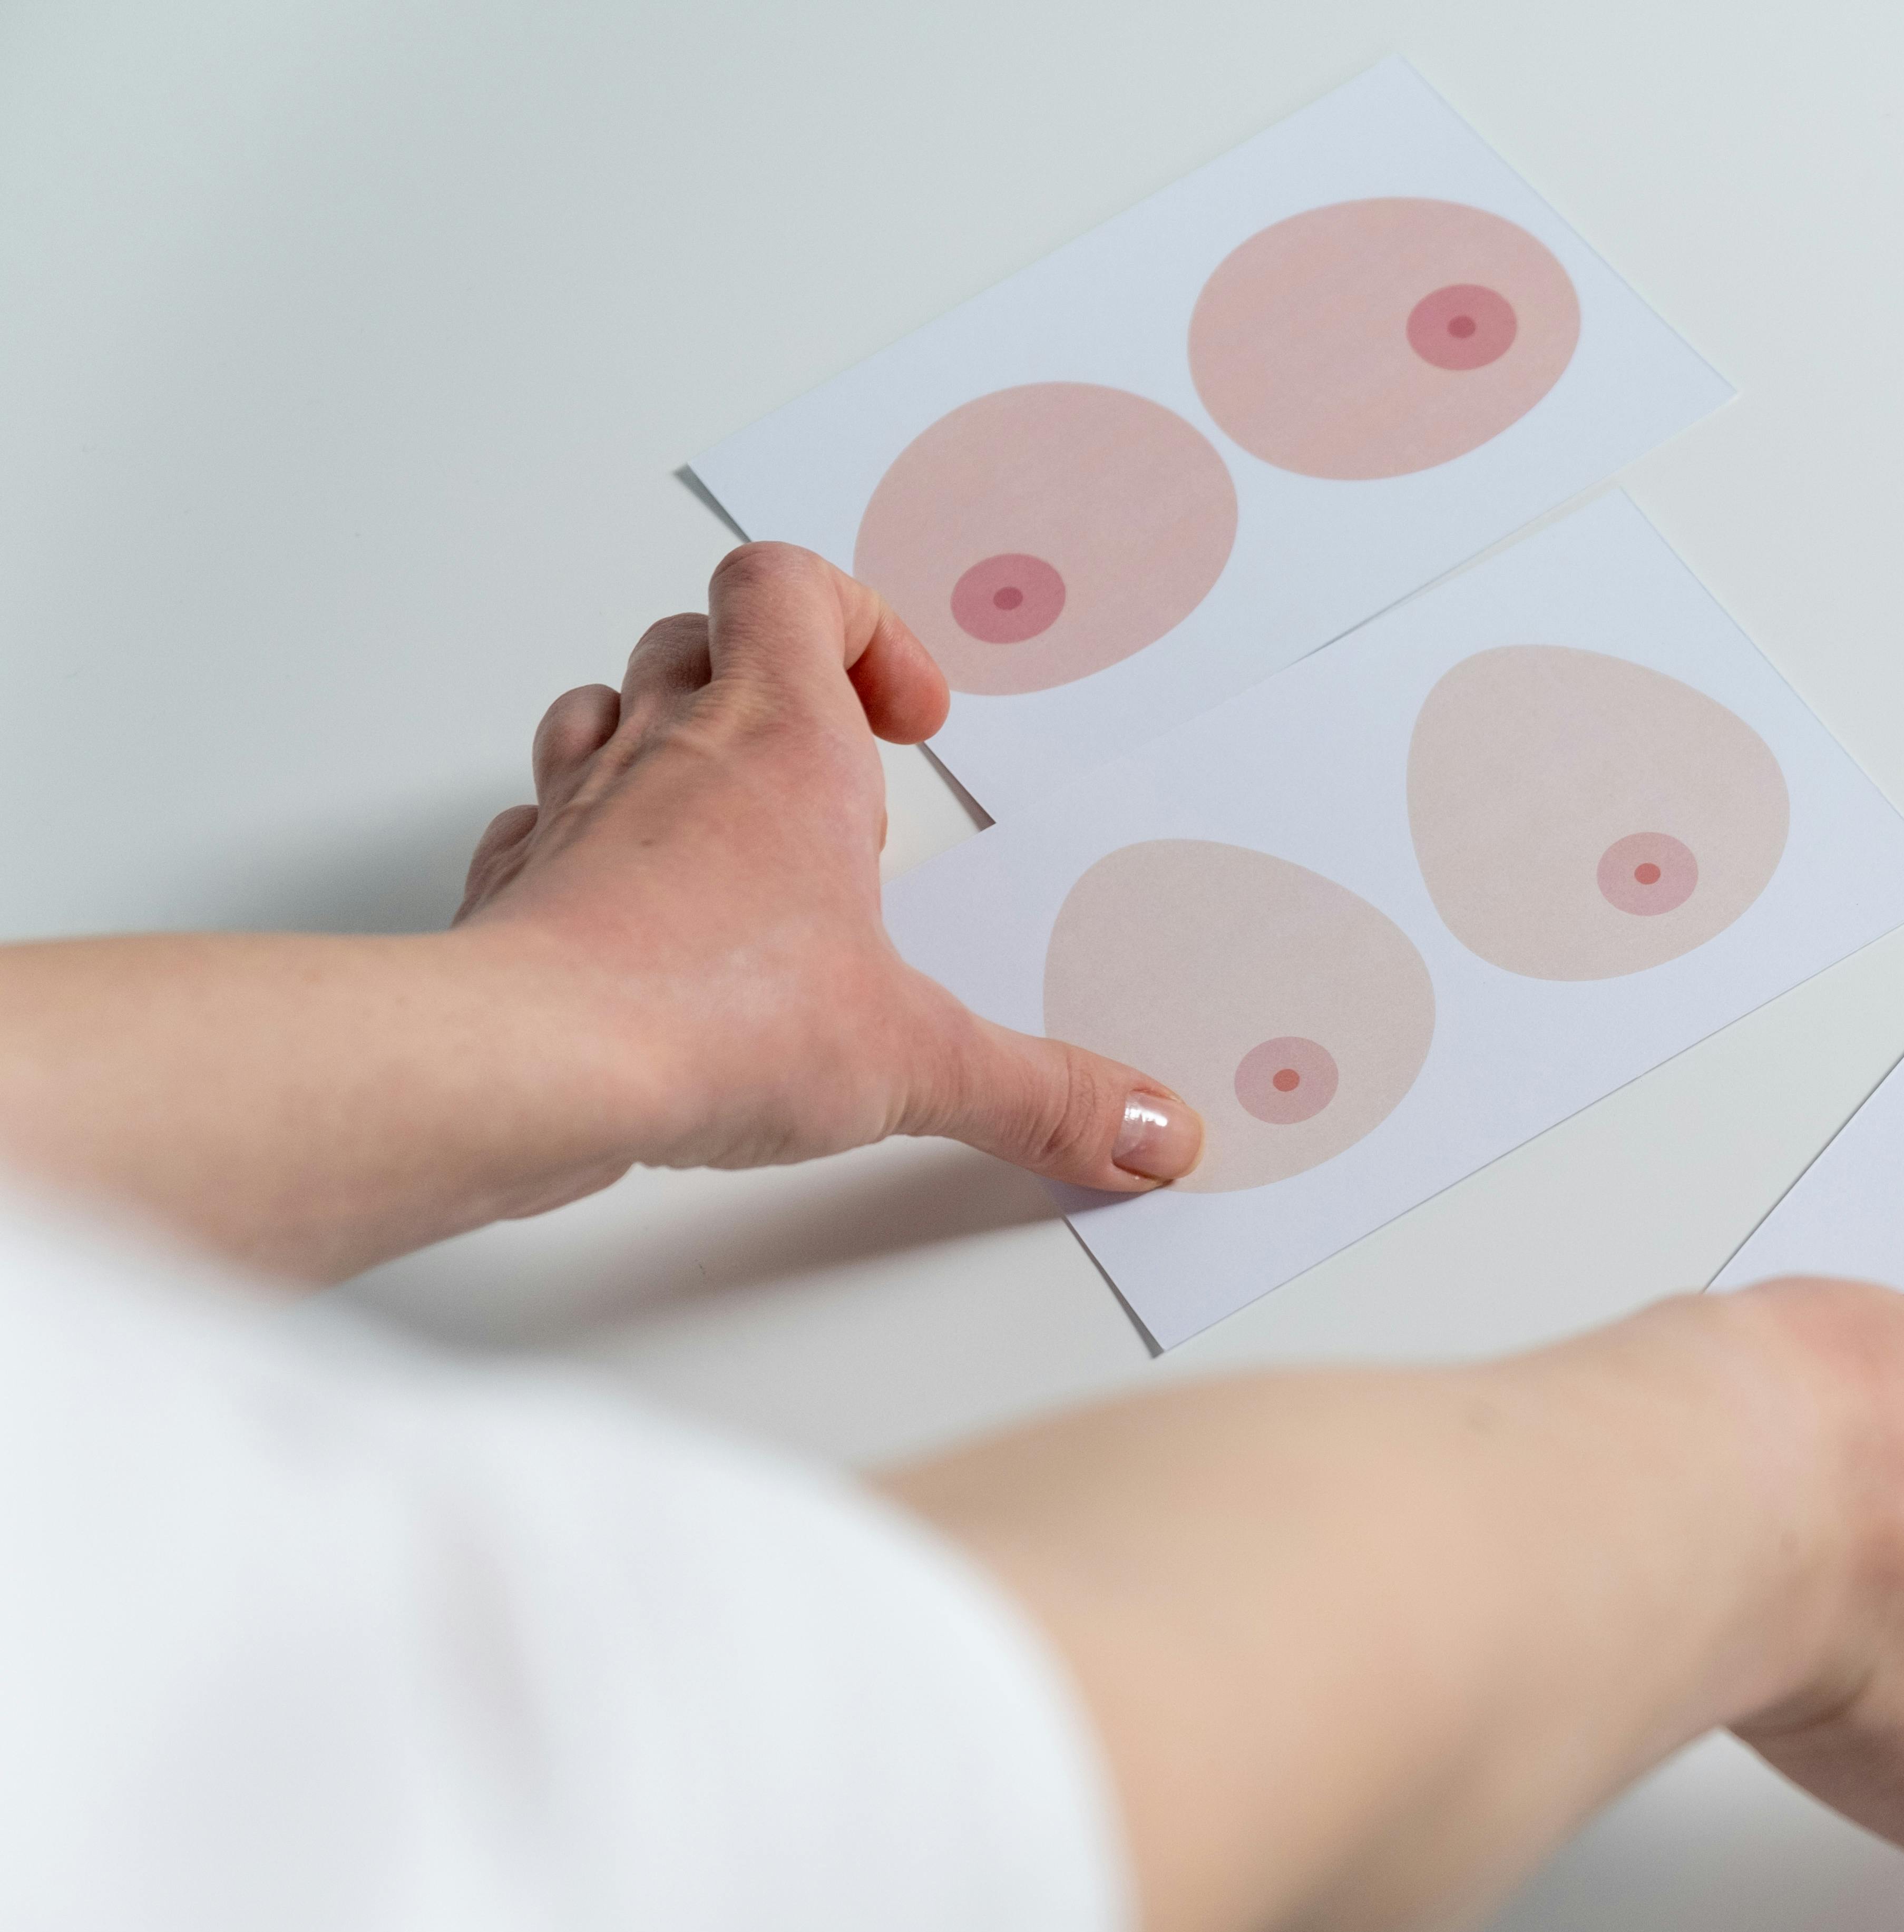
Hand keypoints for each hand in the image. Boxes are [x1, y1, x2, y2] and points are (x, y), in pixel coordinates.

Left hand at [454, 542, 1201, 1191]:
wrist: (524, 1065)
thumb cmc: (706, 1011)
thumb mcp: (921, 1060)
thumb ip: (1045, 1094)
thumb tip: (1150, 1137)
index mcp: (781, 740)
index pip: (795, 586)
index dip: (860, 623)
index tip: (910, 720)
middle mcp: (671, 751)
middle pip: (700, 635)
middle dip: (771, 683)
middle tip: (837, 777)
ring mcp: (578, 811)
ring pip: (605, 706)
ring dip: (664, 740)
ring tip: (731, 827)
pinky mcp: (516, 886)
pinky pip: (537, 822)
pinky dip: (584, 845)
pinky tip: (634, 915)